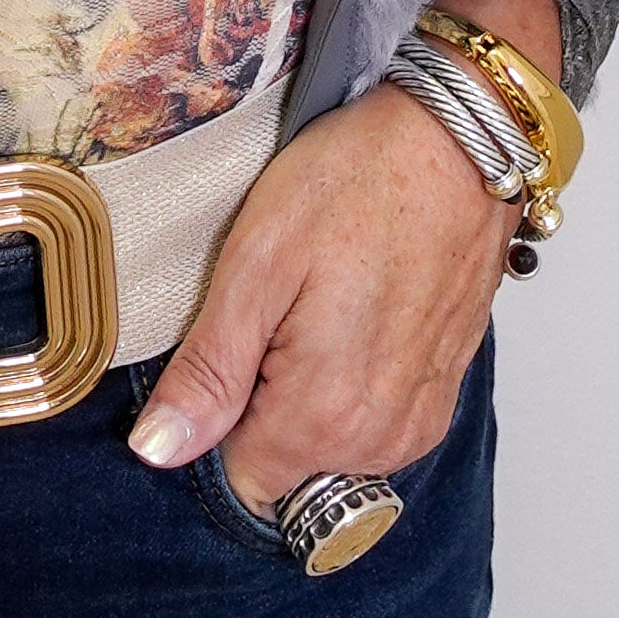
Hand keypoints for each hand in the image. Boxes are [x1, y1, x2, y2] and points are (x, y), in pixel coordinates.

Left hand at [126, 0, 556, 514]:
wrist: (459, 138)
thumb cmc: (357, 181)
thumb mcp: (254, 262)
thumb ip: (208, 371)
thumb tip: (159, 450)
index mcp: (325, 416)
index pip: (239, 478)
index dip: (216, 415)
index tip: (227, 348)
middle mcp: (382, 437)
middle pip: (285, 463)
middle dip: (260, 400)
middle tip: (273, 308)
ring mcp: (420, 416)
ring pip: (329, 444)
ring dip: (307, 390)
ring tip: (315, 301)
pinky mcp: (442, 388)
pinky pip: (373, 418)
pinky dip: (352, 377)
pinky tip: (350, 307)